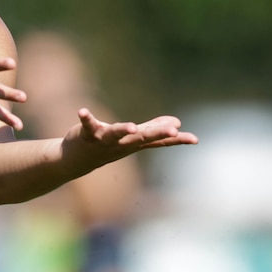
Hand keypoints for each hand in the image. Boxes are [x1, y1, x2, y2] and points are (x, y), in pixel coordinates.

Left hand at [73, 107, 198, 161]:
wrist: (76, 160)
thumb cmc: (108, 146)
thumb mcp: (132, 138)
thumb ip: (154, 129)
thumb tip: (177, 122)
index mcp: (135, 142)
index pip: (159, 141)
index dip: (177, 140)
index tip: (194, 139)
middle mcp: (122, 143)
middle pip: (142, 138)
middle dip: (158, 133)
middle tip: (174, 131)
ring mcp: (104, 140)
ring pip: (116, 134)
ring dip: (124, 130)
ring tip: (132, 127)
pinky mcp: (87, 134)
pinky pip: (88, 125)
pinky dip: (86, 118)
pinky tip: (83, 111)